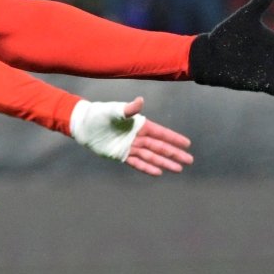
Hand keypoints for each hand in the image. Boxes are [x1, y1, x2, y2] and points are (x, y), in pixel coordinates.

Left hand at [69, 97, 193, 175]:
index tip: (187, 144)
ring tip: (178, 169)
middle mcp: (137, 137)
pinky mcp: (121, 155)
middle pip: (159, 147)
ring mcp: (130, 147)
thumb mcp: (115, 111)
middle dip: (174, 154)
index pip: (161, 133)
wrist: (84, 125)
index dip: (174, 138)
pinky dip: (147, 167)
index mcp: (139, 125)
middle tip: (189, 161)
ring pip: (151, 156)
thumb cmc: (100, 114)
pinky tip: (158, 172)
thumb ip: (129, 109)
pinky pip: (137, 163)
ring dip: (164, 163)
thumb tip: (140, 101)